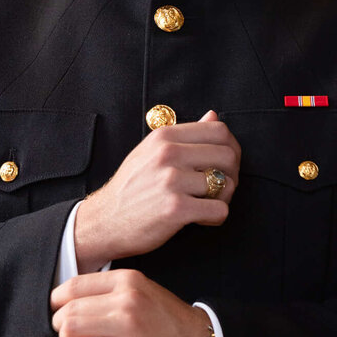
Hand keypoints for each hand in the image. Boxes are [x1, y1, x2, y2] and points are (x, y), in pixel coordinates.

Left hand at [49, 270, 215, 336]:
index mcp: (127, 280)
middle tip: (70, 336)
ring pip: (70, 329)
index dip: (57, 302)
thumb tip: (70, 300)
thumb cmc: (168, 321)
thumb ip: (111, 291)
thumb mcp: (142, 291)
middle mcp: (126, 299)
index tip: (60, 313)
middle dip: (60, 326)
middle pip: (67, 309)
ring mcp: (127, 325)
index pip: (73, 285)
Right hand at [72, 110, 239, 270]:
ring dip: (223, 198)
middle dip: (232, 174)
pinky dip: (216, 217)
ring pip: (226, 184)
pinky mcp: (175, 209)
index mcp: (165, 137)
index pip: (218, 130)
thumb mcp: (151, 152)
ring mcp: (171, 181)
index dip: (231, 148)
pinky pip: (219, 209)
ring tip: (207, 204)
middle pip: (228, 156)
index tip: (225, 164)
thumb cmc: (131, 187)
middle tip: (220, 188)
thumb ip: (183, 135)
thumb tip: (212, 115)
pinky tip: (201, 218)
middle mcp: (168, 154)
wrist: (105, 221)